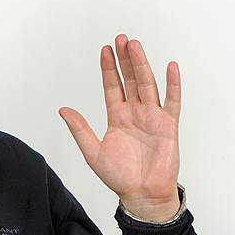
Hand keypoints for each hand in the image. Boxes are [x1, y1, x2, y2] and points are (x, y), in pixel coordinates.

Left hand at [58, 34, 180, 220]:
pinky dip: (172, 84)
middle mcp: (135, 113)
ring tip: (135, 46)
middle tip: (121, 38)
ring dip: (142, 65)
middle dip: (125, 59)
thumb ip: (79, 129)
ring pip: (147, 85)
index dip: (109, 68)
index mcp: (117, 117)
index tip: (105, 49)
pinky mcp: (168, 126)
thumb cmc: (119, 177)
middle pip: (130, 80)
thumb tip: (63, 110)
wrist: (141, 195)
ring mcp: (153, 117)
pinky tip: (170, 67)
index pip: (112, 87)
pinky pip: (172, 101)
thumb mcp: (92, 152)